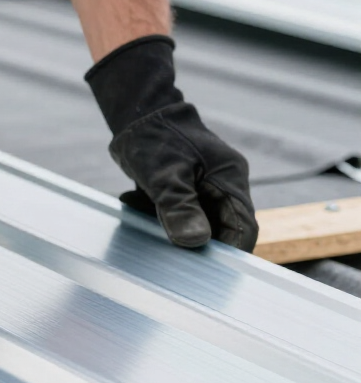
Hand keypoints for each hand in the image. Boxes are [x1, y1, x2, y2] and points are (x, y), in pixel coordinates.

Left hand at [86, 35, 257, 250]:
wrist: (137, 113)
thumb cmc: (154, 137)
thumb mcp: (164, 175)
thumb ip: (179, 207)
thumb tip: (194, 242)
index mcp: (229, 178)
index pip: (244, 226)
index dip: (231, 250)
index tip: (210, 268)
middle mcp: (223, 184)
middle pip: (223, 227)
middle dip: (199, 241)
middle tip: (173, 254)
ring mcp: (206, 186)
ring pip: (201, 222)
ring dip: (176, 227)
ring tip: (148, 217)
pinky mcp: (188, 188)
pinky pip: (182, 212)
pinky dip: (163, 215)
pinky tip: (137, 205)